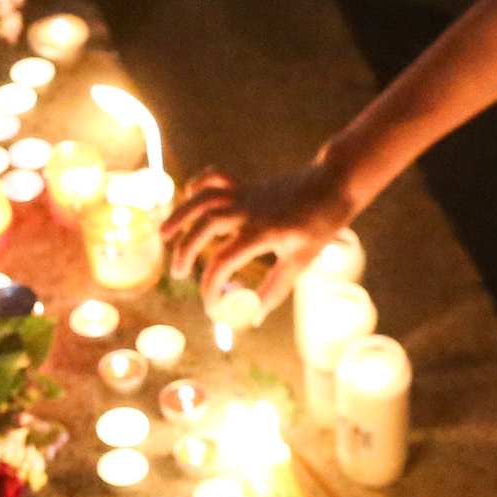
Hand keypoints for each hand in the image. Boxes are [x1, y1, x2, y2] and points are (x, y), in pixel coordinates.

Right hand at [165, 162, 353, 306]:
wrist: (333, 184)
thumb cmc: (320, 224)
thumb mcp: (302, 260)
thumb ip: (275, 289)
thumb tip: (253, 317)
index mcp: (264, 231)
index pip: (225, 260)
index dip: (211, 285)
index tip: (210, 305)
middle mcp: (249, 210)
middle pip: (205, 226)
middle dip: (185, 250)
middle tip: (178, 275)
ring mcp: (245, 194)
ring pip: (203, 199)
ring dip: (180, 215)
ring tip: (163, 234)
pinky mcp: (246, 186)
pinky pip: (216, 180)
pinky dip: (199, 186)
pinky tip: (190, 199)